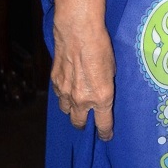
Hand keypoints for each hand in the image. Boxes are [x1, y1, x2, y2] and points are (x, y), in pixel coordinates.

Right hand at [50, 0, 115, 139]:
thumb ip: (106, 87)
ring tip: (76, 105)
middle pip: (79, 123)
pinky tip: (67, 89)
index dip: (104, 133)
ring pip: (66, 111)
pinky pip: (59, 96)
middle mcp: (82, 99)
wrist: (78, 31)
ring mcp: (65, 92)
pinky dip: (63, 96)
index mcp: (101, 98)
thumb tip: (103, 95)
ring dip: (72, 110)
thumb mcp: (112, 70)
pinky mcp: (55, 82)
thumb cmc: (101, 47)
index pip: (103, 124)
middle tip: (87, 122)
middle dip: (83, 124)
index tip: (106, 136)